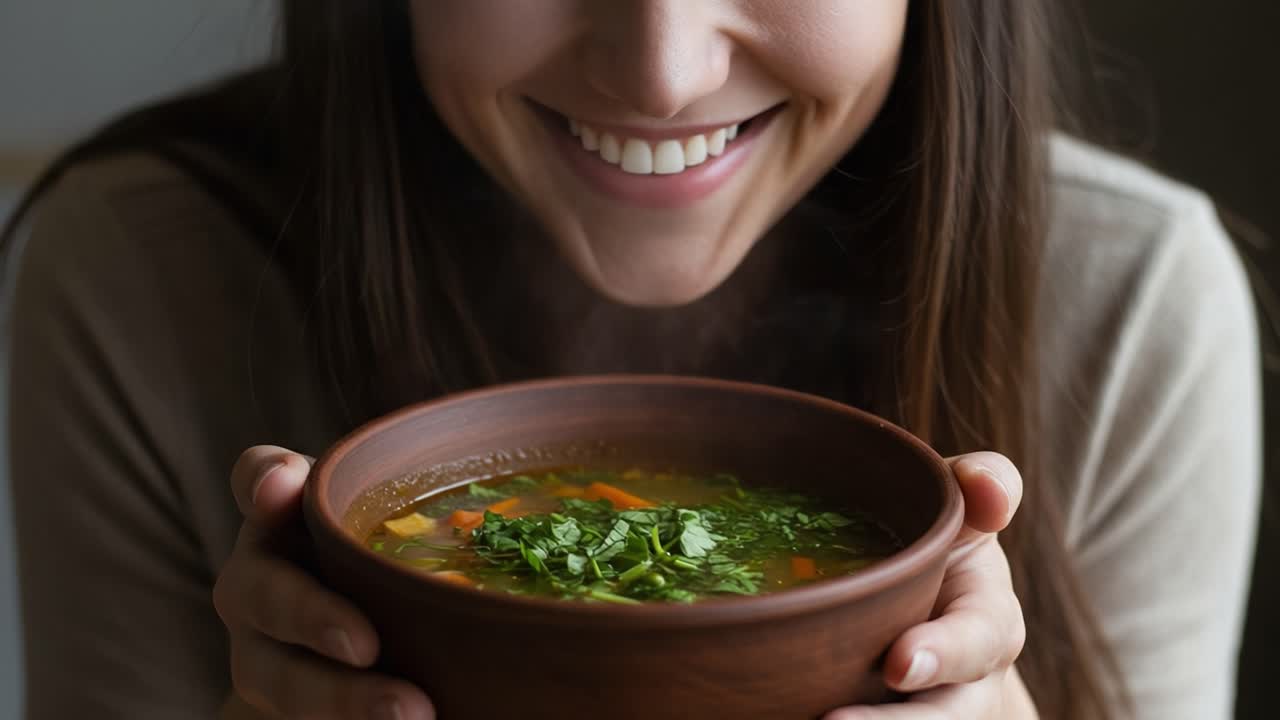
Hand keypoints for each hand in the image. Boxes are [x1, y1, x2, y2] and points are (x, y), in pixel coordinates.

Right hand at [213, 446, 435, 719]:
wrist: (366, 643)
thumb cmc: (403, 564)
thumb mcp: (414, 527)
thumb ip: (437, 510)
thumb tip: (564, 523)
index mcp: (286, 518)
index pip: (259, 481)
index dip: (263, 480)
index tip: (287, 483)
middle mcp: (259, 578)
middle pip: (257, 592)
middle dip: (308, 615)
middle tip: (365, 644)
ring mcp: (262, 647)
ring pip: (273, 675)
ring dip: (336, 698)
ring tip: (410, 713)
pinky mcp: (282, 700)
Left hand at [825, 452, 1037, 718]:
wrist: (910, 586)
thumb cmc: (931, 534)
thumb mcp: (959, 503)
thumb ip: (980, 481)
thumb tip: (989, 492)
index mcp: (988, 619)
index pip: (981, 638)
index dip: (945, 654)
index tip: (898, 664)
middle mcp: (969, 679)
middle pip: (948, 714)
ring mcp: (929, 707)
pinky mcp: (886, 712)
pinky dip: (819, 719)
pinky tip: (792, 715)